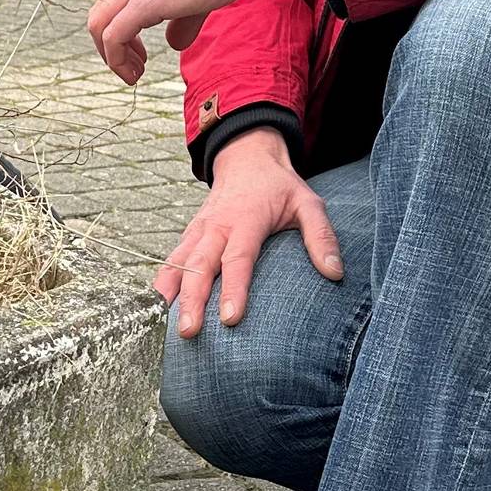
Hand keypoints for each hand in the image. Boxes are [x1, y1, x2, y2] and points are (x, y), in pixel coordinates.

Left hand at [88, 0, 316, 83]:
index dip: (116, 35)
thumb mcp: (195, 0)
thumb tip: (174, 43)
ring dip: (111, 58)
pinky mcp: (144, 2)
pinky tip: (136, 71)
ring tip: (134, 74)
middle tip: (133, 67)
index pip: (110, 6)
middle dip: (108, 49)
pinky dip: (117, 59)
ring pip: (99, 28)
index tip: (138, 53)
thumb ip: (180, 22)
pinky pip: (114, 36)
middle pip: (97, 18)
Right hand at [156, 130, 342, 337]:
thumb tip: (335, 273)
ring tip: (159, 324)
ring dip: (169, 294)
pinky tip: (155, 307)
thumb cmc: (280, 187)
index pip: (238, 259)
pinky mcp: (189, 235)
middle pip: (200, 267)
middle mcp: (216, 226)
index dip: (234, 289)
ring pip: (179, 264)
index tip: (230, 319)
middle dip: (192, 301)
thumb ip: (321, 236)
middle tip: (188, 332)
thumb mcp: (308, 203)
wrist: (246, 158)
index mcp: (246, 220)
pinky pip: (172, 260)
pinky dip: (162, 282)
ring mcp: (198, 230)